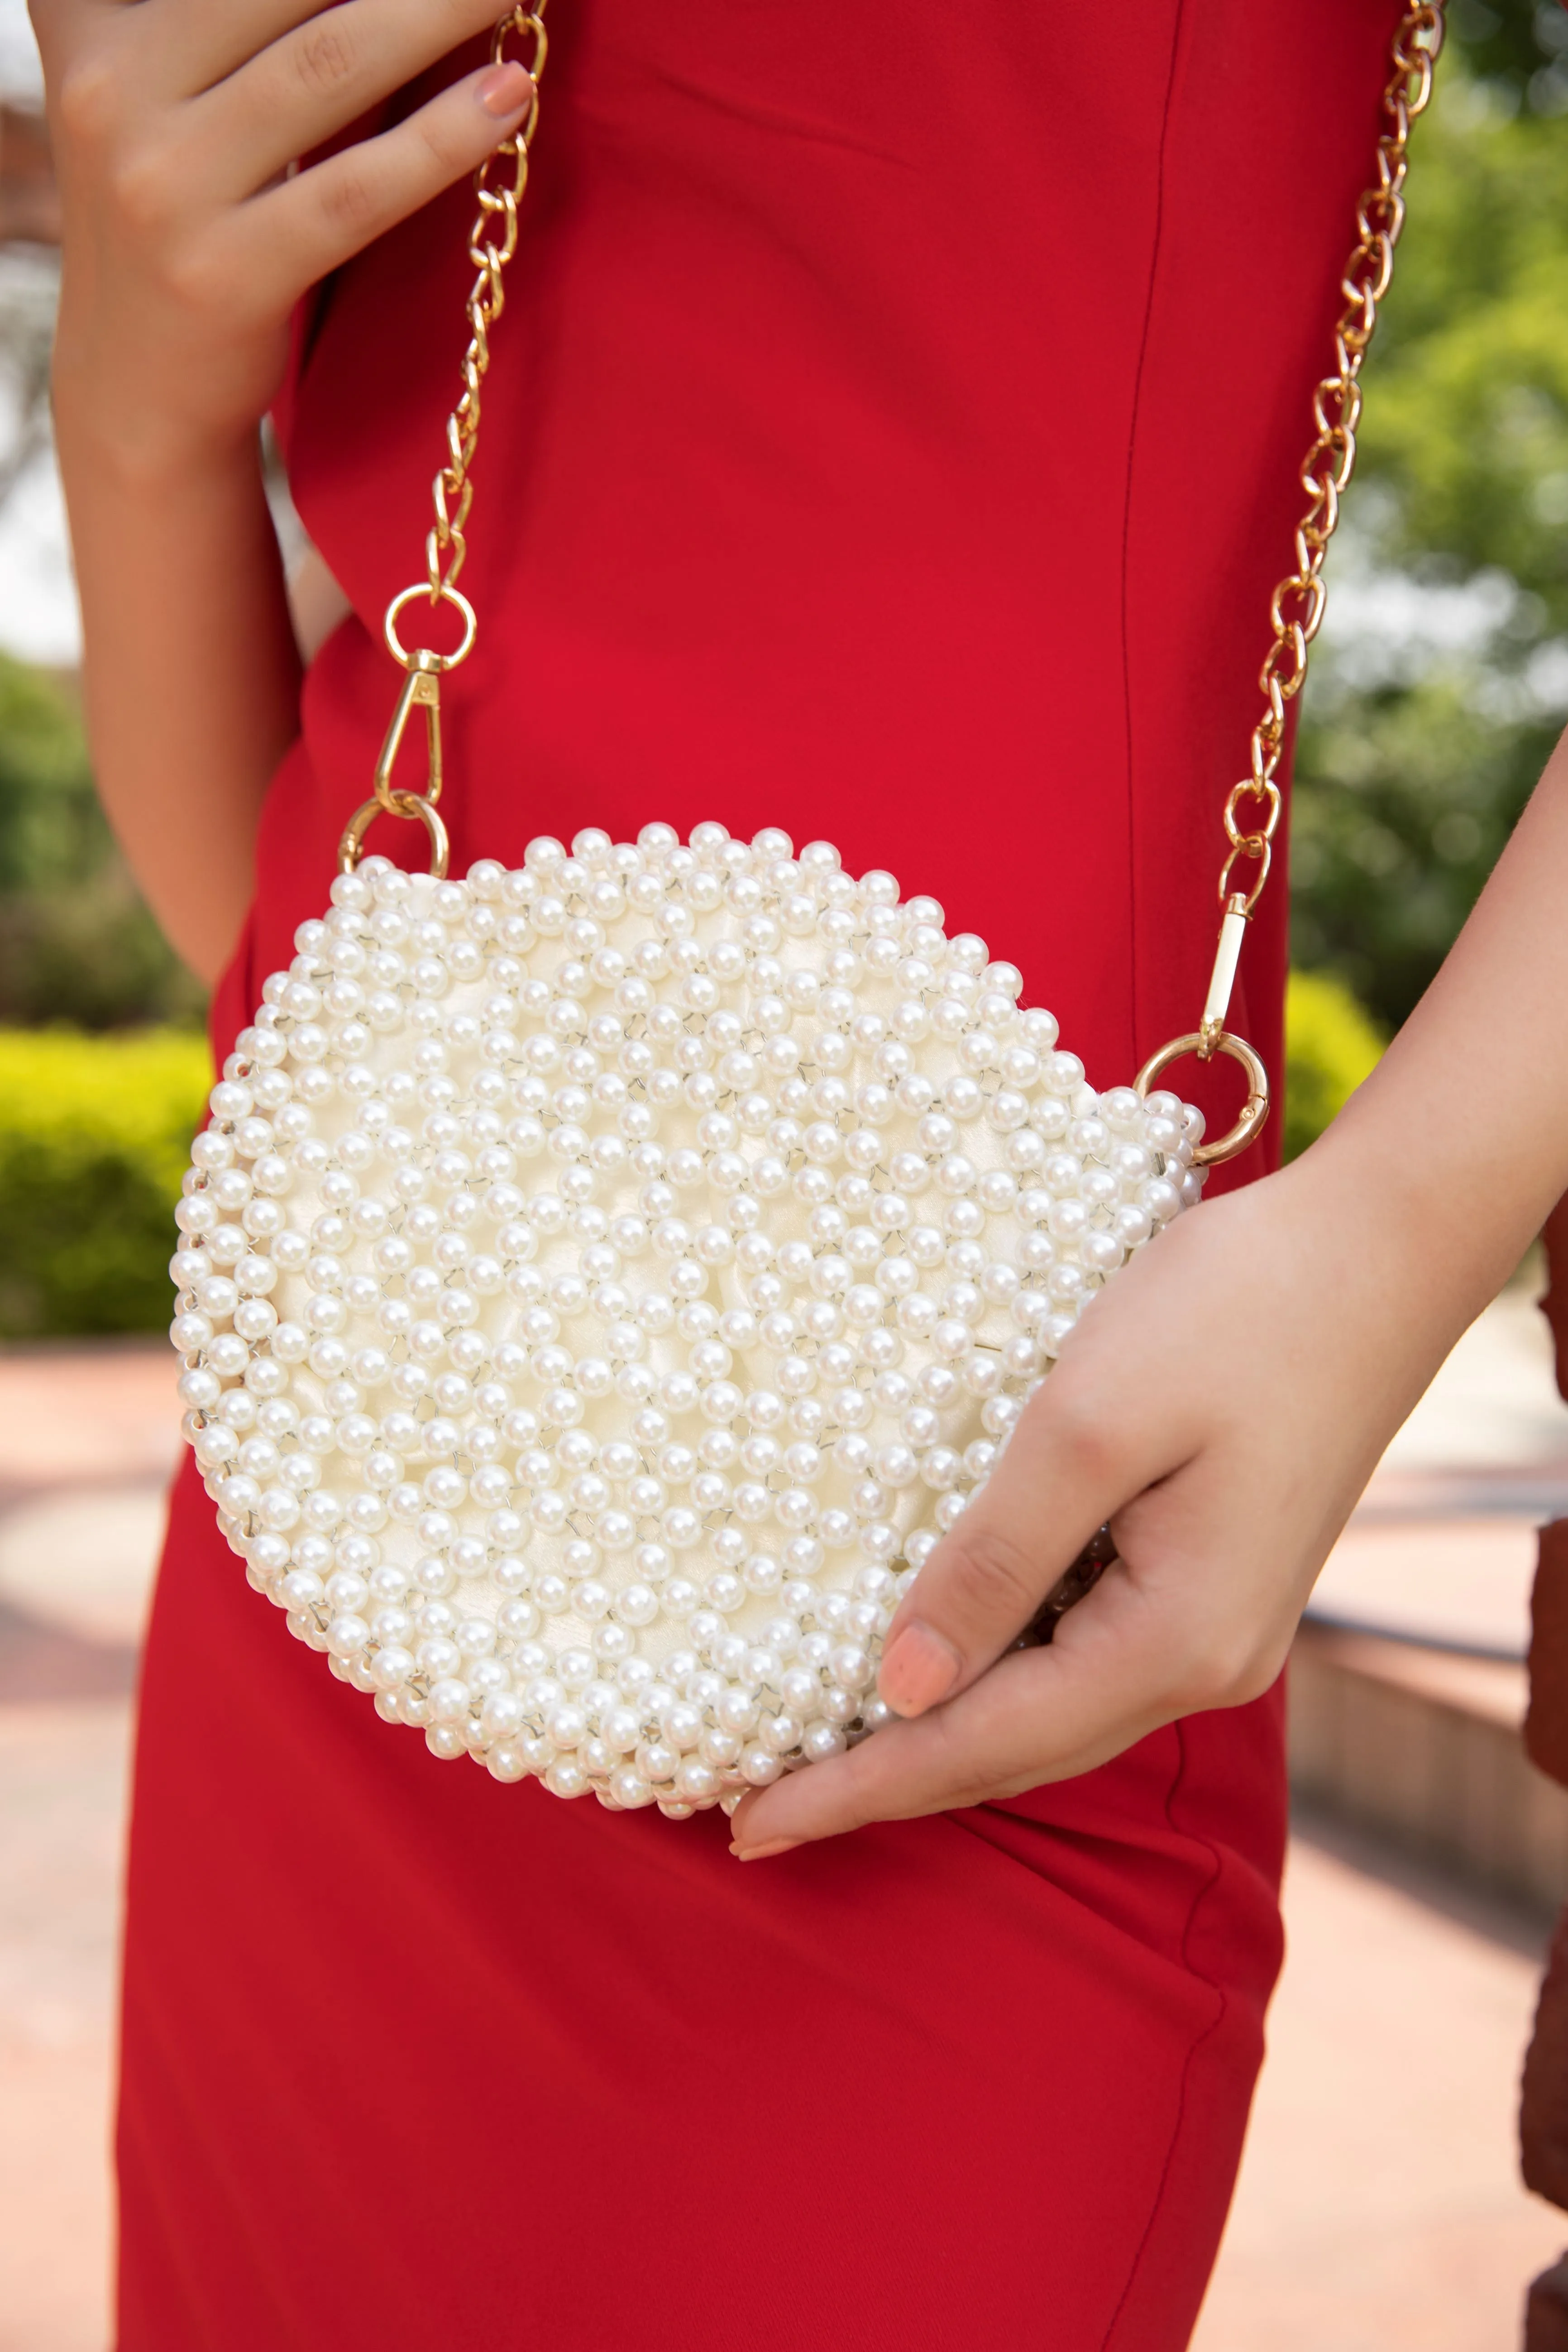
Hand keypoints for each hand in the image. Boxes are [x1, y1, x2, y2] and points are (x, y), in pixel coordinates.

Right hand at [33, 0, 534, 473]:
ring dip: (441, 14)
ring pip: (328, 67)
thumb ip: (218, 24)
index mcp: (92, 28)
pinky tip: (507, 98)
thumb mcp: (155, 90)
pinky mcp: (225, 275)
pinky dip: (442, 138)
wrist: (135, 386)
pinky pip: (356, 192)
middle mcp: (114, 93)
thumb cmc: (174, 212)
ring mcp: (164, 188)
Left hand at [728, 1135, 1467, 1858]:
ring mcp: (1215, 1625)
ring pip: (1046, 1711)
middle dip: (884, 1781)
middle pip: (1013, 1751)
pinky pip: (1078, 1654)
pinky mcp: (1209, 1576)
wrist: (1376, 1253)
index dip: (858, 1787)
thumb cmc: (1234, 1313)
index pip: (982, 1745)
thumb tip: (903, 1683)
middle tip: (755, 1810)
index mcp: (1175, 1639)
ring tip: (820, 1750)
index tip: (748, 1823)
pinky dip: (993, 1673)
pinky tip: (929, 1658)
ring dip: (935, 1732)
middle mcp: (1203, 1660)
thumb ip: (995, 1561)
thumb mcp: (1088, 1424)